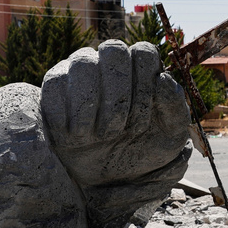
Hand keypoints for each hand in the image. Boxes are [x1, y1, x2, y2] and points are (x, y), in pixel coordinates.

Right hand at [40, 40, 190, 203]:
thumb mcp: (169, 137)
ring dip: (92, 104)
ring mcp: (80, 70)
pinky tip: (76, 136)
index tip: (142, 119)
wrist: (108, 177)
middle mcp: (111, 62)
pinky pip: (54, 84)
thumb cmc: (142, 149)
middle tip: (119, 129)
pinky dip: (66, 115)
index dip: (144, 84)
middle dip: (119, 93)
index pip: (144, 52)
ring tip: (97, 136)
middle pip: (113, 49)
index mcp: (142, 69)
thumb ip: (174, 107)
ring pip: (83, 63)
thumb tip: (162, 78)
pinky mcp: (54, 86)